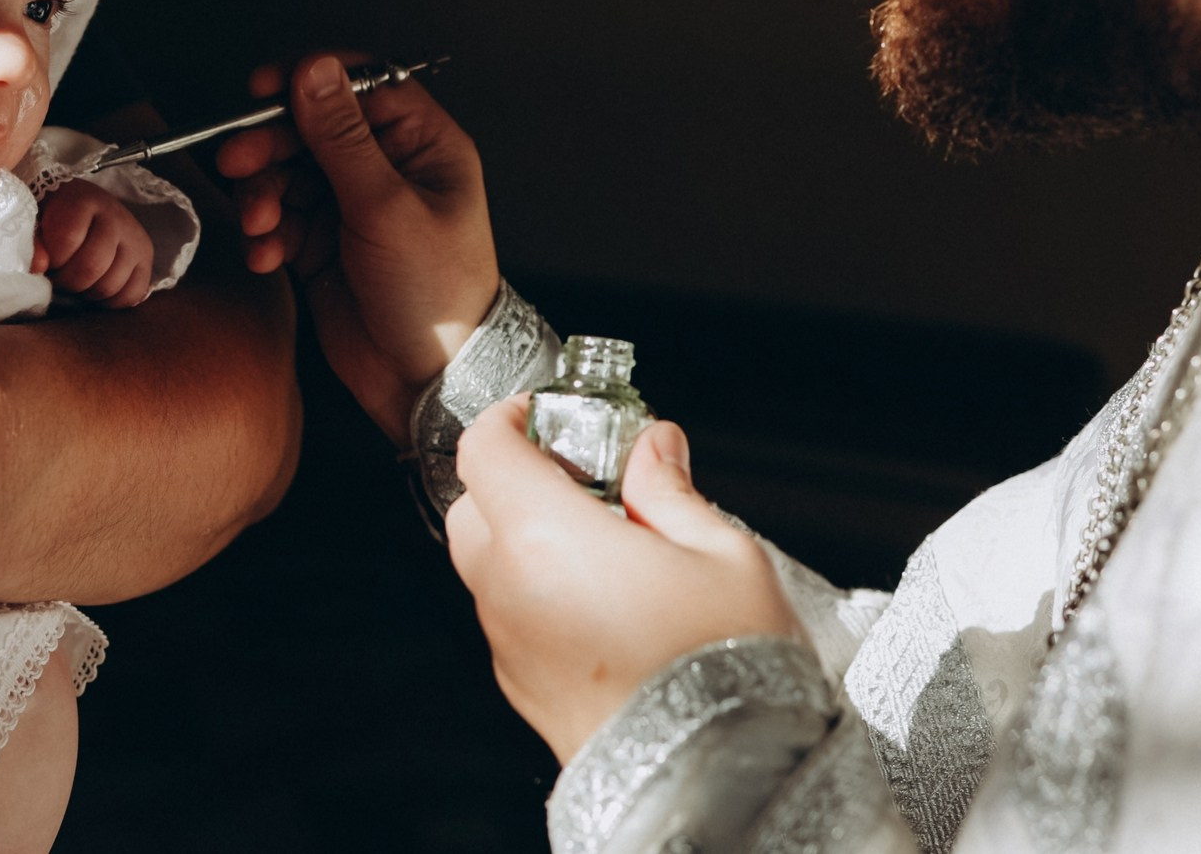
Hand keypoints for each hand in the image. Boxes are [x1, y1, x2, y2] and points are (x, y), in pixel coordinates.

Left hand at [32, 180, 157, 307]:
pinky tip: (95, 288)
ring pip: (111, 285)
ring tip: (75, 280)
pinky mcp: (146, 258)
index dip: (52, 259)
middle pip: (92, 266)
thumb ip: (33, 242)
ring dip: (87, 293)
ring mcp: (135, 238)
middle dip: (68, 282)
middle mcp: (115, 216)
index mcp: (83, 201)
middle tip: (58, 277)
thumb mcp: (35, 220)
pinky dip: (110, 301)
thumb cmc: (53, 216)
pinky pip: (132, 295)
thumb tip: (38, 267)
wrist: (85, 207)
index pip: (67, 239)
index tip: (46, 259)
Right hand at [215, 53, 499, 440]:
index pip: (359, 85)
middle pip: (310, 127)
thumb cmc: (437, 295)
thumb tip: (314, 71)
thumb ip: (341, 136)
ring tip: (259, 223)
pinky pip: (279, 218)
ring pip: (287, 172)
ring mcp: (351, 207)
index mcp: (421, 145)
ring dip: (262, 194)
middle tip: (237, 160)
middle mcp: (386, 169)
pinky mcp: (322, 244)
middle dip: (269, 144)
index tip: (264, 88)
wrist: (429, 381)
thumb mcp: (386, 205)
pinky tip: (267, 254)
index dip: (309, 80)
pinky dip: (265, 232)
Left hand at [446, 409, 803, 760]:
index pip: (484, 450)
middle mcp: (509, 588)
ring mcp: (509, 643)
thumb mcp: (723, 556)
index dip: (509, 419)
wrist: (718, 786)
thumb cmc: (727, 671)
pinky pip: (509, 616)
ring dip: (526, 539)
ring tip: (606, 545)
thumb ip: (670, 489)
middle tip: (585, 479)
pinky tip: (603, 600)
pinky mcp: (521, 686)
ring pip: (487, 565)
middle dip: (516, 479)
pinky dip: (536, 592)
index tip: (546, 414)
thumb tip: (654, 445)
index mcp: (545, 538)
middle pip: (473, 506)